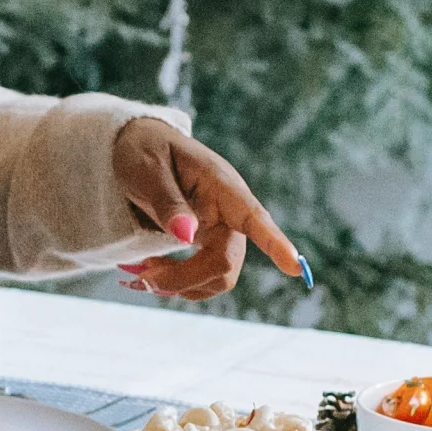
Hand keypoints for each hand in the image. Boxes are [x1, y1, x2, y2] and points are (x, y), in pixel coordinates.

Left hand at [111, 118, 306, 299]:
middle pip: (225, 262)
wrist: (137, 145)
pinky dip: (178, 284)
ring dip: (180, 285)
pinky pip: (204, 276)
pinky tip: (153, 273)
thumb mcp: (148, 168)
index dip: (275, 243)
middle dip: (186, 278)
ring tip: (143, 274)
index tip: (295, 266)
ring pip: (217, 276)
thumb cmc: (145, 149)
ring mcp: (219, 229)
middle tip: (142, 278)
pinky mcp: (207, 242)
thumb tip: (187, 237)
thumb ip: (168, 201)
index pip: (254, 216)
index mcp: (221, 185)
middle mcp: (228, 210)